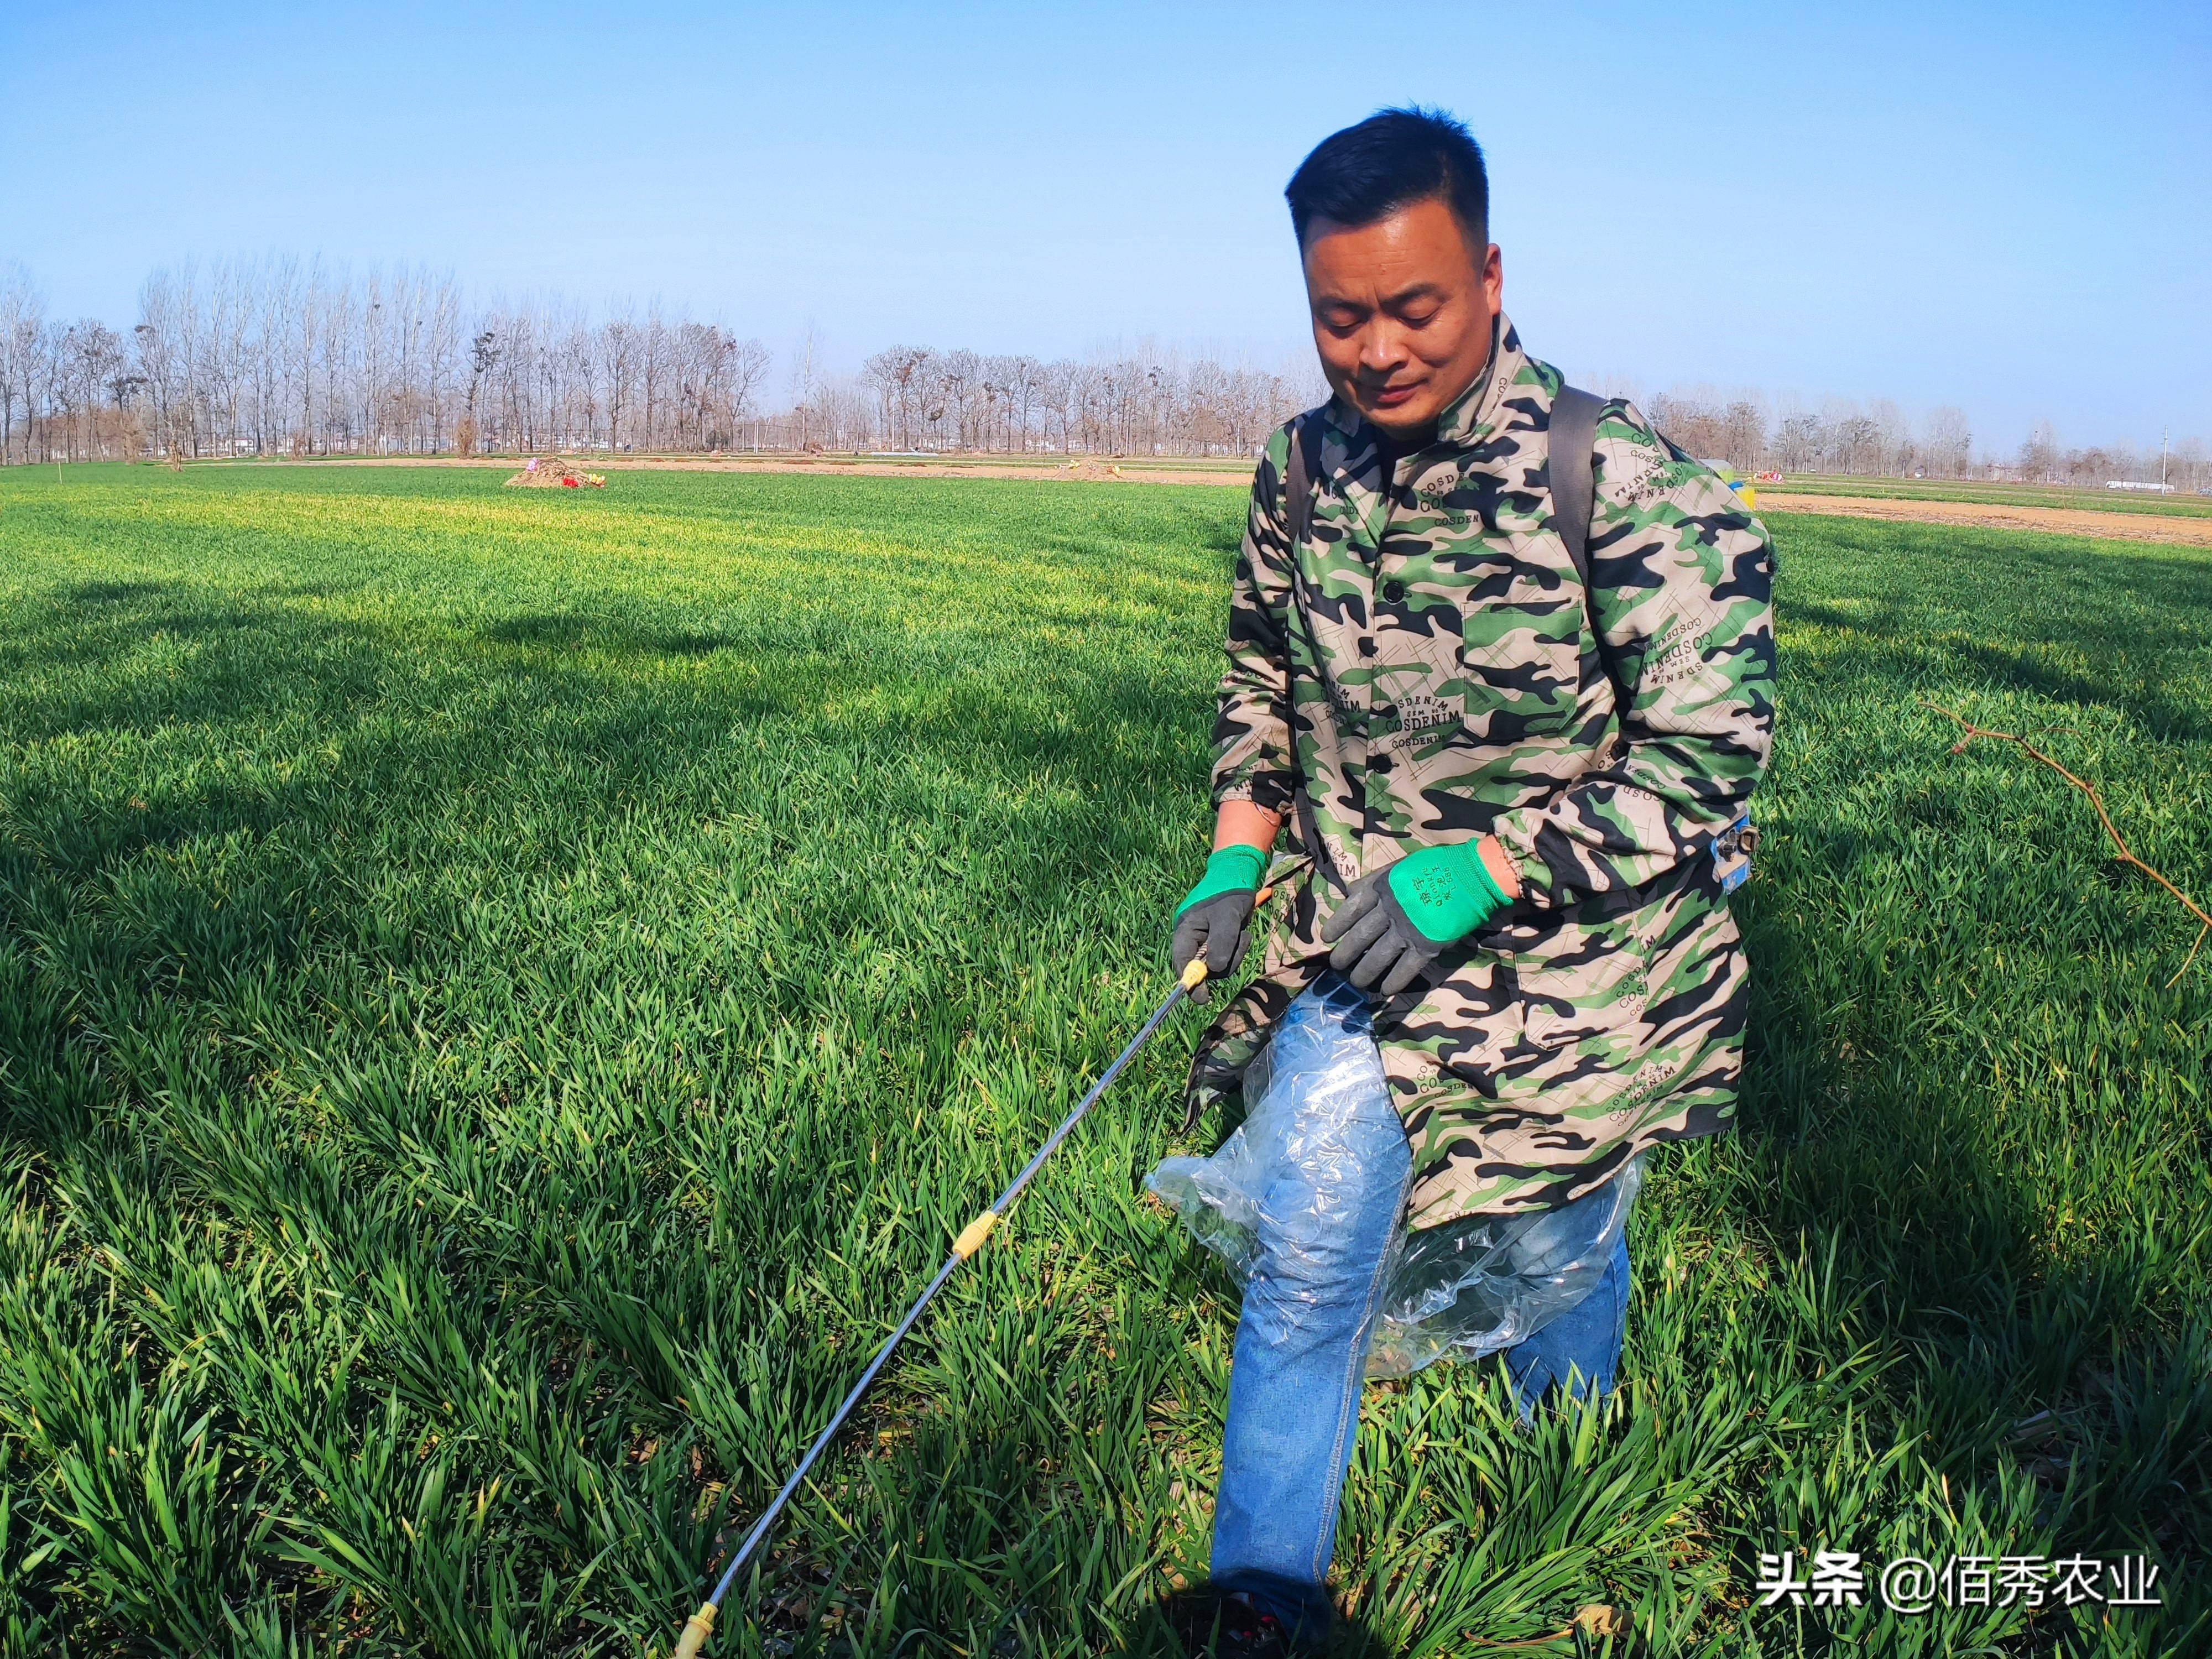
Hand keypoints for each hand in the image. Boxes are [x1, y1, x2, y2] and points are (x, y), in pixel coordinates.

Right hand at [1172, 844, 1265, 1001]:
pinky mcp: (1219, 941)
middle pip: (1203, 968)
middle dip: (1224, 960)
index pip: (1181, 963)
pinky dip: (1238, 947)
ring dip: (1235, 952)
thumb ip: (1221, 943)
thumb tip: (1215, 971)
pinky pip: (1228, 956)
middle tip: (1238, 941)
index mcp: (1186, 931)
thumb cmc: (1229, 893)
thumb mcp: (1227, 918)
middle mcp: (1193, 938)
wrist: (1239, 876)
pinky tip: (1242, 931)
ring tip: (1242, 931)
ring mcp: (1206, 941)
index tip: (1202, 998)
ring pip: (1219, 964)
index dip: (1189, 983)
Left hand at [1322, 839, 1513, 994]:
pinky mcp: (1428, 944)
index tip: (1327, 937)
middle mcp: (1391, 910)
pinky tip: (1386, 990)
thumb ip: (1375, 880)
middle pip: (1361, 936)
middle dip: (1345, 953)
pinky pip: (1406, 967)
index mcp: (1383, 888)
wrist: (1473, 874)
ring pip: (1379, 955)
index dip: (1337, 924)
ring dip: (1365, 972)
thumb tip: (1349, 892)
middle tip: (1336, 965)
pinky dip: (1395, 980)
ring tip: (1356, 982)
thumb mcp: (1400, 866)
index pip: (1351, 909)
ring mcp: (1408, 928)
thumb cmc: (1437, 866)